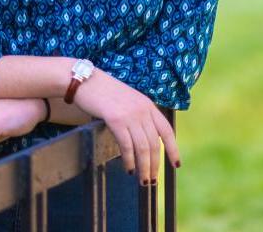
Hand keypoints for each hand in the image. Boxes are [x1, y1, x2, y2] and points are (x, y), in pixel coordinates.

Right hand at [70, 71, 179, 186]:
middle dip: (155, 165)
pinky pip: (127, 146)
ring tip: (143, 181)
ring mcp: (130, 115)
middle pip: (155, 144)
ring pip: (143, 148)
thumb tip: (144, 140)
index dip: (173, 149)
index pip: (167, 130)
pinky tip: (129, 169)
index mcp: (148, 105)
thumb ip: (138, 116)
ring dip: (144, 167)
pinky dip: (129, 161)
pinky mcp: (116, 120)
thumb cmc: (104, 92)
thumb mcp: (128, 100)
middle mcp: (143, 110)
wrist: (86, 81)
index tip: (176, 165)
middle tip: (153, 180)